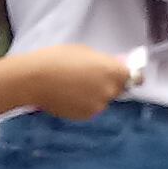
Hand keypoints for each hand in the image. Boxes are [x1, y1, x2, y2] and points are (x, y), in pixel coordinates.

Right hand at [9, 43, 133, 122]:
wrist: (33, 79)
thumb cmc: (57, 59)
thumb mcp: (85, 52)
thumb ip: (103, 62)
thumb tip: (114, 66)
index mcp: (113, 71)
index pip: (134, 77)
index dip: (126, 75)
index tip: (122, 73)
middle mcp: (110, 91)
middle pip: (118, 89)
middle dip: (109, 83)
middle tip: (90, 76)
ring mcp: (98, 106)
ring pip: (103, 100)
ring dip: (95, 94)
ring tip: (74, 85)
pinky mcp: (85, 116)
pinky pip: (90, 108)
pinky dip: (84, 103)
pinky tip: (68, 95)